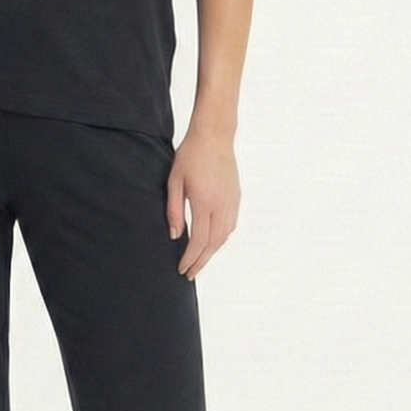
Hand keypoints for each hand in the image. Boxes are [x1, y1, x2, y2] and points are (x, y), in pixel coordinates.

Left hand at [166, 126, 240, 280]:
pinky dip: (221, 239)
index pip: (198, 240)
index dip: (190, 258)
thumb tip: (174, 235)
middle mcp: (222, 205)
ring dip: (212, 252)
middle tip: (190, 274)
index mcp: (205, 202)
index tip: (181, 269)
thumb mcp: (174, 181)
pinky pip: (230, 225)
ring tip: (199, 261)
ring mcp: (232, 202)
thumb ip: (174, 210)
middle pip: (213, 244)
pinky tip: (212, 242)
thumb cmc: (190, 155)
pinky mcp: (236, 197)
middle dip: (201, 262)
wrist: (215, 136)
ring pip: (224, 236)